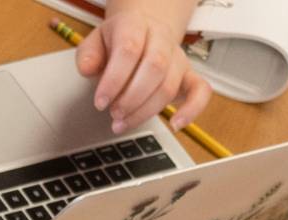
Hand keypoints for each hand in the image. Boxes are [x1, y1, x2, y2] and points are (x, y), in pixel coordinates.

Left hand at [75, 0, 214, 133]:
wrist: (145, 32)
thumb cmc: (119, 41)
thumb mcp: (97, 41)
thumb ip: (89, 54)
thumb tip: (87, 68)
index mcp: (136, 26)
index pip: (129, 49)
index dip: (114, 79)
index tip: (100, 102)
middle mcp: (161, 40)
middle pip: (154, 67)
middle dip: (131, 98)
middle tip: (113, 114)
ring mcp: (178, 59)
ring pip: (169, 85)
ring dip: (145, 111)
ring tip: (122, 123)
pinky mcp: (189, 76)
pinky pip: (201, 91)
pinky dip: (192, 110)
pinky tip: (175, 125)